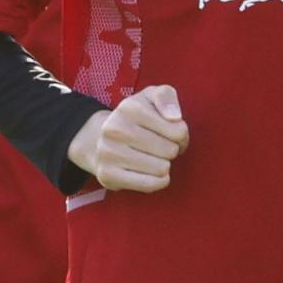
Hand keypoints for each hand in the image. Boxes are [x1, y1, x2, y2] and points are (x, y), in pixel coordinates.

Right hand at [66, 85, 188, 192]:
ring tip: (155, 158)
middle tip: (162, 148)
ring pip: (161, 169)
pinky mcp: (107, 175)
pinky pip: (148, 185)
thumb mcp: (151, 97)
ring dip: (165, 166)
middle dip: (172, 151)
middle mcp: (115, 129)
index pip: (178, 131)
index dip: (181, 135)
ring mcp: (108, 153)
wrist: (101, 140)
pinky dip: (158, 182)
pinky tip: (154, 174)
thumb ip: (166, 97)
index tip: (172, 134)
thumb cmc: (137, 118)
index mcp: (129, 108)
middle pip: (170, 151)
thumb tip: (175, 117)